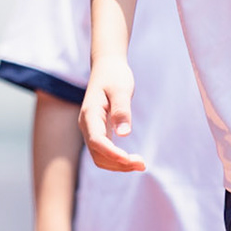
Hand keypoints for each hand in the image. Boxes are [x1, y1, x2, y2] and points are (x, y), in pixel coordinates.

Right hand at [79, 55, 145, 172]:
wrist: (107, 66)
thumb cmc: (115, 75)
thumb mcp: (121, 89)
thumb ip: (122, 110)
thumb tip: (124, 134)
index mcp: (90, 114)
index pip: (97, 141)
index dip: (112, 154)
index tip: (129, 160)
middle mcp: (87, 125)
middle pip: (98, 154)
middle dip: (118, 164)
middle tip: (142, 164)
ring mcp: (91, 129)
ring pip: (100, 156)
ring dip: (118, 164)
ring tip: (140, 164)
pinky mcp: (98, 131)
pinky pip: (104, 151)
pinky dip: (117, 159)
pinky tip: (132, 159)